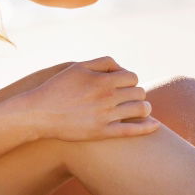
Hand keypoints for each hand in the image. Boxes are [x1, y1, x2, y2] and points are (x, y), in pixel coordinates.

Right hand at [17, 56, 159, 141]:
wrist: (40, 112)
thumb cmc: (58, 88)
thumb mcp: (78, 67)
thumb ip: (102, 62)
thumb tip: (121, 67)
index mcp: (102, 79)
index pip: (132, 77)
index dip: (130, 80)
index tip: (124, 85)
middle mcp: (107, 97)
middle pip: (139, 92)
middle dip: (137, 93)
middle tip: (130, 97)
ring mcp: (106, 115)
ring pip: (140, 110)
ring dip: (144, 108)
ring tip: (140, 109)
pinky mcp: (103, 132)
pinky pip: (132, 130)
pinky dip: (147, 127)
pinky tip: (154, 125)